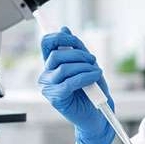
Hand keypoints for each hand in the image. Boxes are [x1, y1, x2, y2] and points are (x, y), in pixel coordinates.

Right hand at [39, 26, 115, 143]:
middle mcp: (47, 74)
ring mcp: (49, 87)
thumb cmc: (93, 91)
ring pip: (64, 67)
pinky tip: (94, 77)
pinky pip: (70, 82)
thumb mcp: (87, 64)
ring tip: (96, 72)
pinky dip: (85, 77)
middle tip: (93, 60)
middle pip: (57, 54)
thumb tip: (64, 28)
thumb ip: (76, 49)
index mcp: (52, 64)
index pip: (47, 43)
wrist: (98, 115)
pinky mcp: (56, 98)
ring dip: (84, 67)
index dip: (59, 36)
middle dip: (79, 54)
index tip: (74, 38)